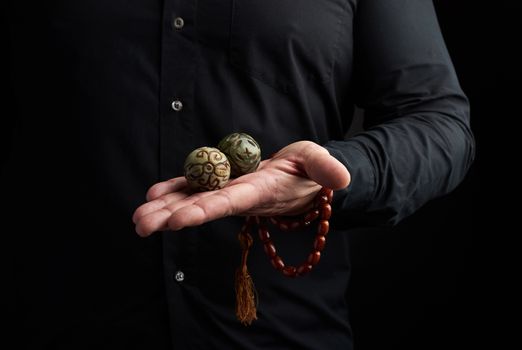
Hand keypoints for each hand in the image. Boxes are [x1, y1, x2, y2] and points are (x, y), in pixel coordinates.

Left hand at [133, 141, 349, 236]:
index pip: (229, 203)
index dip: (203, 210)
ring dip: (165, 208)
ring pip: (193, 200)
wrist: (302, 179)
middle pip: (201, 208)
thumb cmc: (311, 171)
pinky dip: (176, 190)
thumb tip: (342, 179)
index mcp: (259, 192)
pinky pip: (197, 187)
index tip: (176, 220)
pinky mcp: (224, 183)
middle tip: (140, 225)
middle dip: (171, 216)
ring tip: (138, 217)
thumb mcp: (320, 162)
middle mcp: (239, 197)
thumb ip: (326, 167)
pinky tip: (155, 194)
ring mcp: (228, 191)